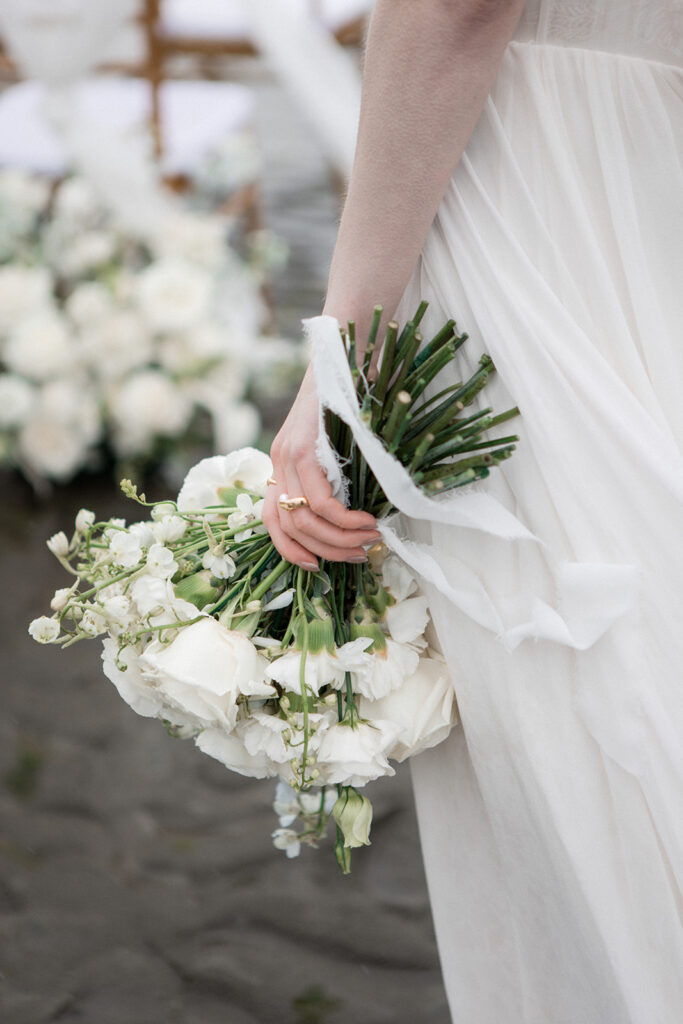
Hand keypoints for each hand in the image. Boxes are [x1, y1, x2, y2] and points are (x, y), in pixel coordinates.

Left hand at [262, 365, 380, 570]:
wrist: (348, 348)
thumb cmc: (353, 395)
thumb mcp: (340, 442)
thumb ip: (337, 474)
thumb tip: (356, 520)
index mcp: (282, 462)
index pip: (271, 521)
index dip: (290, 551)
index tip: (317, 568)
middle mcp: (278, 460)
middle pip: (288, 527)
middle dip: (325, 551)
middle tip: (359, 555)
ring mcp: (287, 454)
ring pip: (303, 519)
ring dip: (338, 539)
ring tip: (369, 540)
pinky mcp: (303, 447)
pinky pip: (320, 500)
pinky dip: (343, 519)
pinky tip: (365, 520)